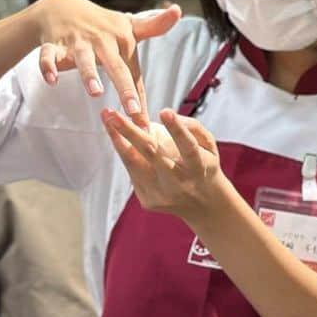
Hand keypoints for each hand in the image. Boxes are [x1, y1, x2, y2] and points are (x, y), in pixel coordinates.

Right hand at [31, 0, 180, 125]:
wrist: (63, 7)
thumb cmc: (102, 25)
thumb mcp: (128, 24)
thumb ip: (154, 26)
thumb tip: (178, 10)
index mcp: (122, 40)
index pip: (134, 73)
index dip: (140, 97)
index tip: (146, 121)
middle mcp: (101, 41)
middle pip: (116, 67)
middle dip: (125, 89)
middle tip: (133, 111)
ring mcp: (78, 42)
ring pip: (83, 59)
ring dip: (89, 74)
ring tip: (96, 91)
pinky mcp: (54, 44)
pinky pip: (49, 56)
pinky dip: (48, 67)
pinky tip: (52, 81)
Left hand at [104, 107, 226, 222]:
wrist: (201, 205)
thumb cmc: (203, 166)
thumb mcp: (210, 147)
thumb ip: (193, 128)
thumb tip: (166, 114)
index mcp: (198, 168)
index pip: (188, 148)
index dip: (177, 130)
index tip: (165, 111)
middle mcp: (179, 184)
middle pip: (152, 154)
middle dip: (130, 132)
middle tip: (113, 114)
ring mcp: (161, 194)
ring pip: (134, 163)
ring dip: (118, 140)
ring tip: (107, 119)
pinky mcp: (148, 201)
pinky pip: (132, 172)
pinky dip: (125, 153)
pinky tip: (118, 137)